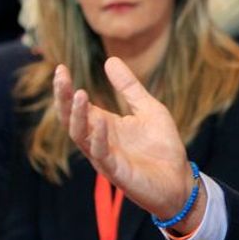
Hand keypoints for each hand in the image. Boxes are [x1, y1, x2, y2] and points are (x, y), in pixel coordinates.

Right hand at [55, 59, 198, 225]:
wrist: (178, 180)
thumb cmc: (162, 146)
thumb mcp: (148, 108)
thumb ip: (129, 87)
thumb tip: (110, 59)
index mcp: (104, 125)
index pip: (78, 106)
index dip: (67, 89)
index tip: (60, 68)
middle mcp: (98, 140)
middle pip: (71, 119)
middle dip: (64, 98)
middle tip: (60, 76)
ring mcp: (105, 157)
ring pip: (80, 136)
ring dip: (77, 116)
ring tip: (79, 93)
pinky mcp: (117, 172)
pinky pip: (101, 155)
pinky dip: (99, 137)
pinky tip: (101, 120)